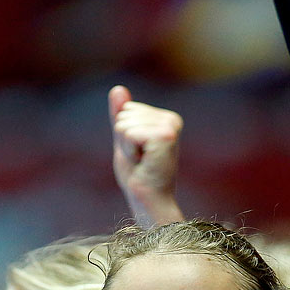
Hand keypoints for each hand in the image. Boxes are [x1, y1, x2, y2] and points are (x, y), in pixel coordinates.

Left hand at [109, 85, 185, 228]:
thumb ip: (121, 116)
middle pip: (125, 115)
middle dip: (124, 140)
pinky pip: (129, 133)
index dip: (125, 136)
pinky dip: (129, 151)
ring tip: (142, 163)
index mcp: (166, 118)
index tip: (140, 154)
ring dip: (127, 148)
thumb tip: (118, 89)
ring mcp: (170, 127)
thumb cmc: (139, 175)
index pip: (127, 110)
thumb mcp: (125, 140)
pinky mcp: (164, 136)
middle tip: (140, 160)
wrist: (149, 201)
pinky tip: (143, 163)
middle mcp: (172, 120)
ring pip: (124, 124)